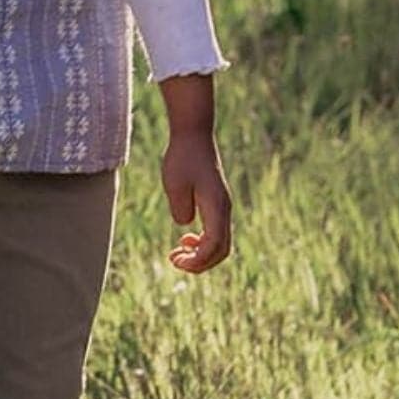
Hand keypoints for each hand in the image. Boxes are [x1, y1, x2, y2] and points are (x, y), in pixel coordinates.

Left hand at [160, 127, 232, 273]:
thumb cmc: (182, 158)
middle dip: (200, 262)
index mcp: (216, 207)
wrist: (193, 135)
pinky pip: (215, 231)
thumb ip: (181, 210)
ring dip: (201, 253)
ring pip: (220, 242)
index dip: (198, 261)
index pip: (214, 245)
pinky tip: (186, 239)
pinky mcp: (216, 202)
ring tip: (177, 254)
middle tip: (175, 262)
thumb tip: (185, 227)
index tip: (176, 261)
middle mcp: (224, 209)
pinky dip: (203, 242)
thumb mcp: (175, 184)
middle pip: (221, 250)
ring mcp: (222, 206)